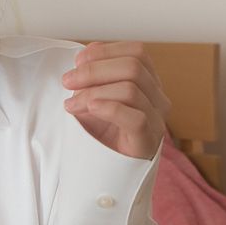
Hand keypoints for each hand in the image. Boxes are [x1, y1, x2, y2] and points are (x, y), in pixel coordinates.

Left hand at [61, 41, 169, 159]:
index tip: (78, 61)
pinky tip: (89, 109)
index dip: (106, 51)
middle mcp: (158, 99)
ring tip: (71, 105)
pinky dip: (109, 108)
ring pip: (131, 89)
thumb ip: (95, 74)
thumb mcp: (95, 97)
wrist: (106, 173)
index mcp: (150, 84)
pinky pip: (135, 118)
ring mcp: (157, 121)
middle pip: (133, 67)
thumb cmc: (103, 134)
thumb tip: (89, 51)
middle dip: (94, 70)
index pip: (137, 52)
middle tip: (67, 81)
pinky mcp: (148, 141)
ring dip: (93, 92)